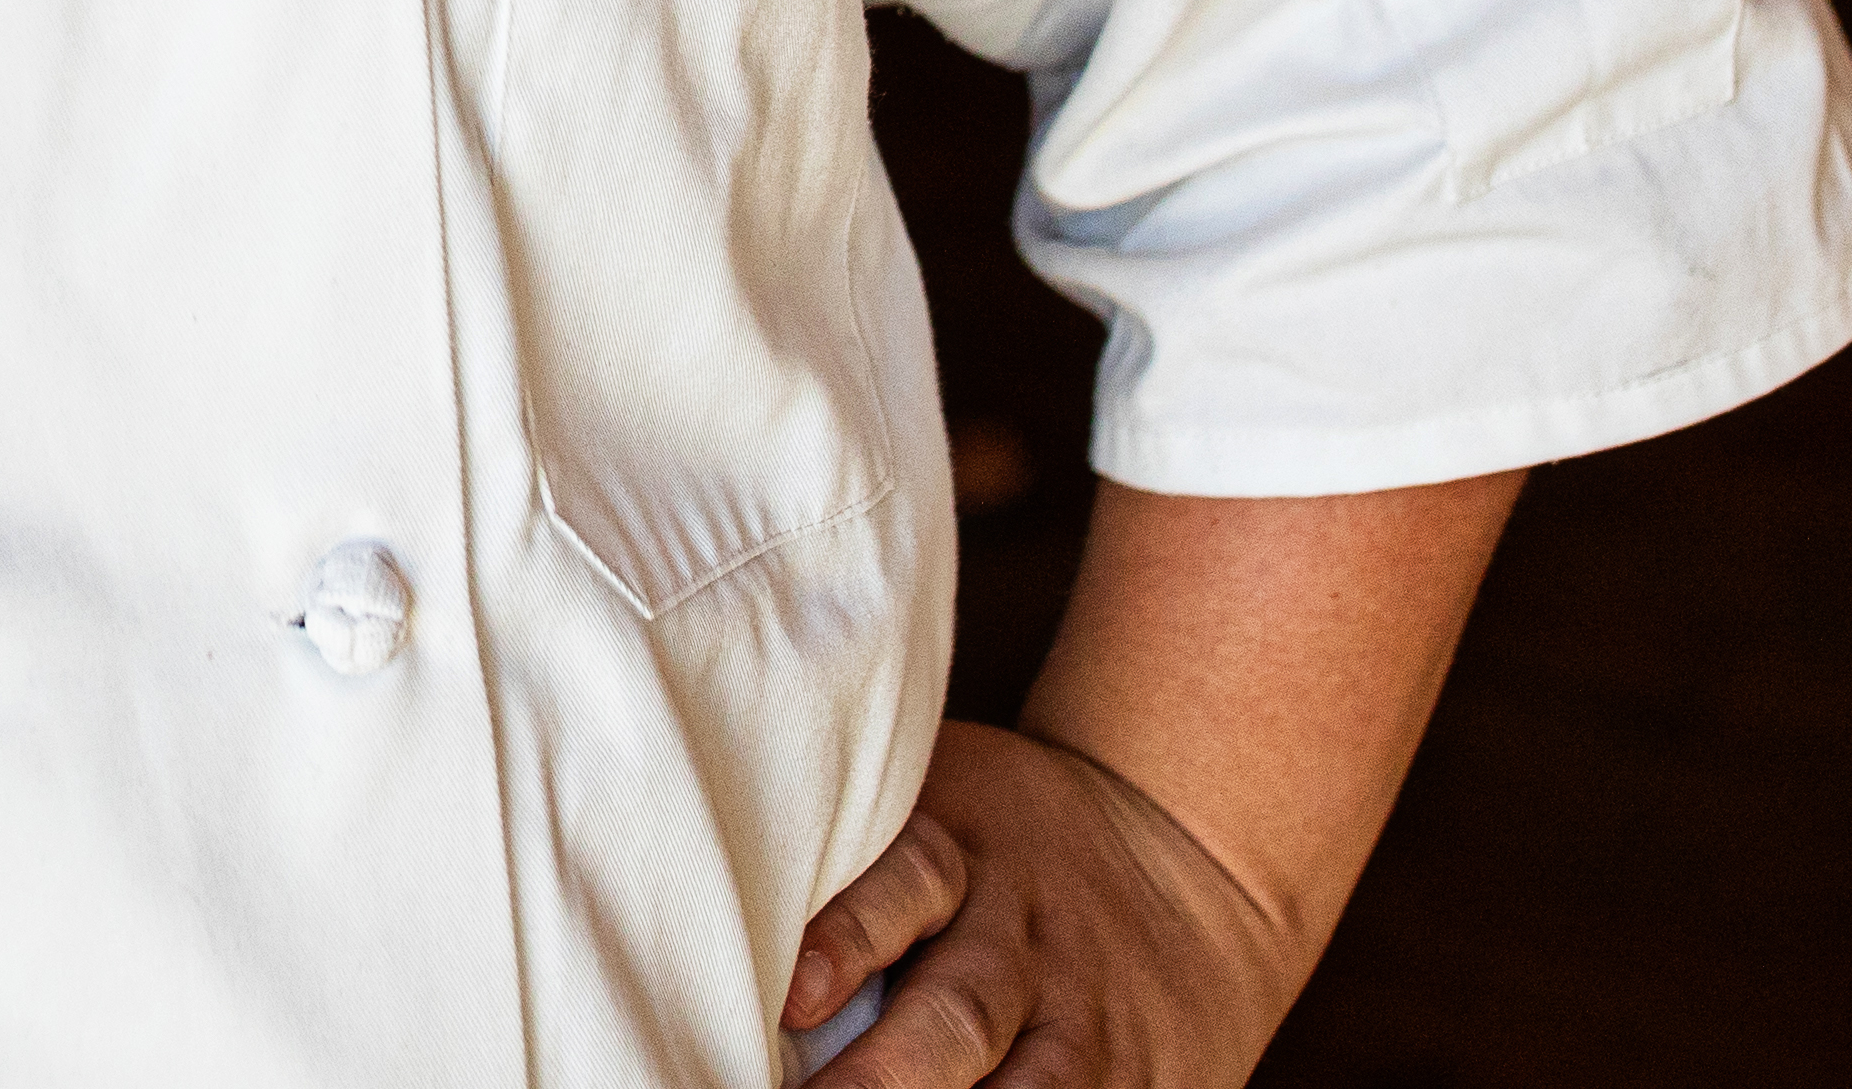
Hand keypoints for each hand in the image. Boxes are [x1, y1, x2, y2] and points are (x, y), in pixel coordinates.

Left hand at [788, 717, 1310, 1087]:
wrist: (1184, 847)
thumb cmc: (989, 834)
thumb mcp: (929, 791)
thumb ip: (838, 845)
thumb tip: (667, 870)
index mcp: (958, 843)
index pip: (904, 878)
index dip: (847, 935)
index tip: (787, 993)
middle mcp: (1021, 933)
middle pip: (958, 1013)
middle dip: (881, 1081)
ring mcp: (1082, 1016)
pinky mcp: (1131, 1077)